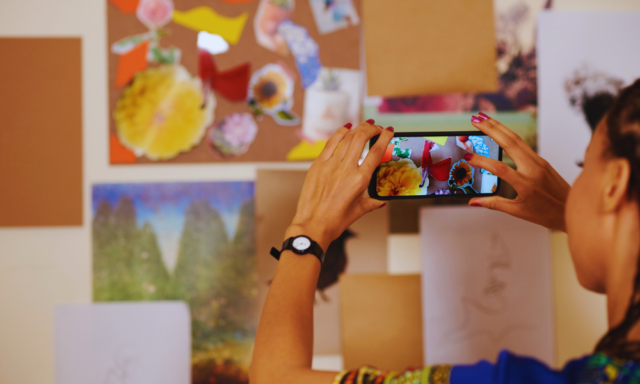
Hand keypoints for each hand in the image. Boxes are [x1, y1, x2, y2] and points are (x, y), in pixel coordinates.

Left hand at [286, 120, 394, 250]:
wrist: (313, 225)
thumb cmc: (335, 221)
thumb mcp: (359, 210)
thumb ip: (373, 202)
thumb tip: (382, 201)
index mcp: (360, 180)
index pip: (376, 152)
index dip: (385, 137)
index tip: (389, 130)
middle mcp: (346, 169)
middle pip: (361, 138)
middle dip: (371, 128)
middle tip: (377, 127)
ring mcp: (330, 165)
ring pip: (347, 137)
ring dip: (358, 128)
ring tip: (364, 125)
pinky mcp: (317, 165)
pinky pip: (330, 143)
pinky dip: (340, 133)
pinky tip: (346, 128)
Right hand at [467, 113, 570, 230]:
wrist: (570, 209)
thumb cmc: (545, 213)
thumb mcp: (517, 211)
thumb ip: (493, 204)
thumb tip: (472, 202)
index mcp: (526, 185)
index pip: (500, 168)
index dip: (482, 162)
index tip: (468, 157)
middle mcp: (534, 169)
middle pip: (510, 143)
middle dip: (491, 129)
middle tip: (475, 120)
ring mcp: (539, 162)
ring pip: (517, 139)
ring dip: (500, 126)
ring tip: (483, 118)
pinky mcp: (541, 159)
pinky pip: (523, 144)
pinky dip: (508, 134)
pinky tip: (499, 129)